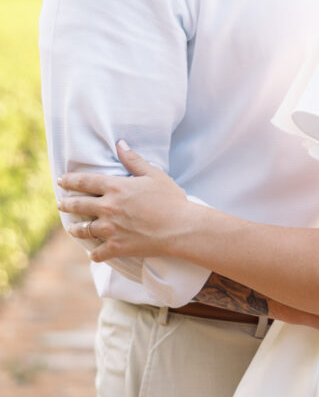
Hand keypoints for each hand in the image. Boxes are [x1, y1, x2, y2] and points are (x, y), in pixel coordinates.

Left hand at [57, 142, 190, 261]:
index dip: (70, 180)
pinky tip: (93, 252)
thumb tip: (120, 144)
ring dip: (75, 228)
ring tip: (71, 227)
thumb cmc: (170, 198)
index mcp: (116, 187)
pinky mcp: (117, 247)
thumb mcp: (153, 174)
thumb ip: (133, 160)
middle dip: (67, 203)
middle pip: (79, 205)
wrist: (179, 227)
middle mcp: (108, 208)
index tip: (61, 180)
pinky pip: (98, 252)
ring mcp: (111, 229)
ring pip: (84, 229)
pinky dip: (95, 252)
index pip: (85, 182)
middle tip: (61, 203)